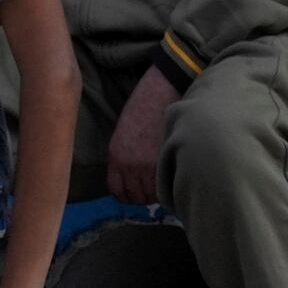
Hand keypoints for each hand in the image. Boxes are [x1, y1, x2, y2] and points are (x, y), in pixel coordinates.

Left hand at [104, 61, 177, 207]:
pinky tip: (172, 180)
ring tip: (164, 184)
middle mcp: (128, 166)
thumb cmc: (145, 107)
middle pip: (135, 197)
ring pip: (151, 196)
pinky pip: (165, 189)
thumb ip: (125, 156)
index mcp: (116, 156)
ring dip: (158, 194)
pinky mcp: (165, 164)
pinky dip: (168, 189)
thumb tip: (133, 176)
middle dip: (144, 196)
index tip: (136, 192)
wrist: (163, 91)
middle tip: (154, 189)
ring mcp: (146, 167)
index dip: (127, 195)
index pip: (117, 190)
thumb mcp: (124, 132)